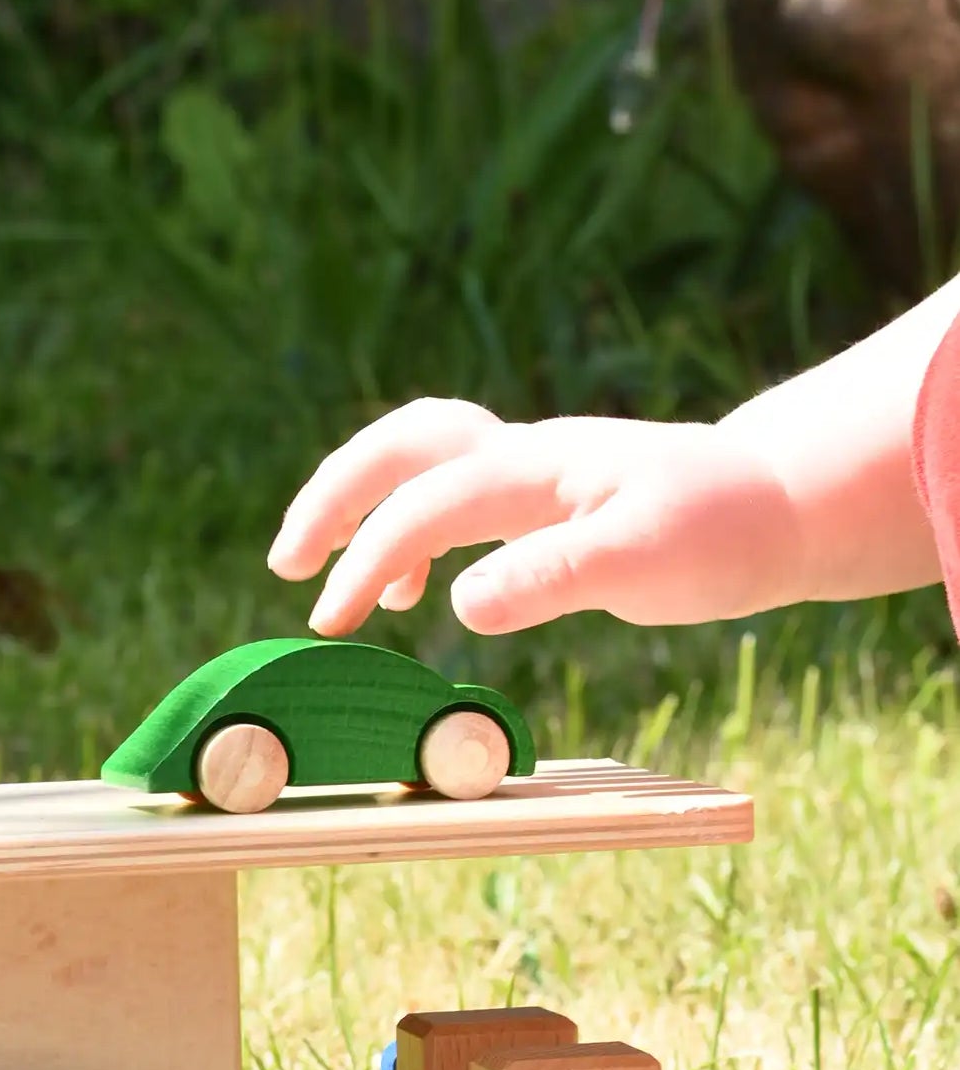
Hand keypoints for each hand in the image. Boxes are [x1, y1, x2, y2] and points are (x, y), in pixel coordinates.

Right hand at [268, 399, 808, 635]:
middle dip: (331, 498)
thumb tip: (459, 602)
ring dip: (359, 507)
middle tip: (287, 562)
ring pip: (416, 462)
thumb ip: (554, 575)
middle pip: (397, 447)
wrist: (781, 506)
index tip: (332, 622)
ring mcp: (527, 474)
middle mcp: (519, 456)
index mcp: (534, 467)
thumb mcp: (647, 560)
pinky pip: (448, 496)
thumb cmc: (723, 532)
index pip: (423, 504)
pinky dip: (408, 533)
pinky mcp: (539, 501)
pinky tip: (415, 594)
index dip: (367, 559)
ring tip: (323, 577)